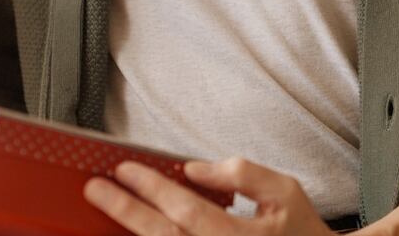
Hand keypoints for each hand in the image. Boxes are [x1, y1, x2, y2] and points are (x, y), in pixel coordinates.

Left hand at [83, 158, 333, 235]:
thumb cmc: (301, 231)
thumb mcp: (284, 190)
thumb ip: (241, 174)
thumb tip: (195, 168)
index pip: (187, 210)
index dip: (153, 188)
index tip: (125, 169)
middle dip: (126, 211)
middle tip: (97, 189)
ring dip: (132, 232)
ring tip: (107, 208)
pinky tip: (135, 229)